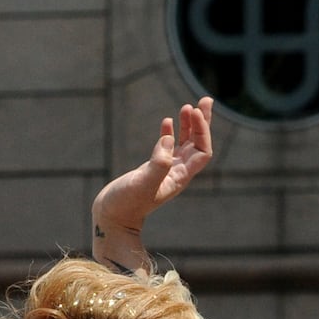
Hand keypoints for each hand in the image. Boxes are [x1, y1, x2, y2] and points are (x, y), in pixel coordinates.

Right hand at [92, 98, 213, 258]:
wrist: (112, 218)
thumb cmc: (126, 204)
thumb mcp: (143, 184)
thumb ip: (158, 163)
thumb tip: (169, 138)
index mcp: (180, 177)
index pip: (202, 151)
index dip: (202, 130)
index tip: (194, 111)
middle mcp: (177, 174)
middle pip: (198, 145)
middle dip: (203, 123)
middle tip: (206, 100)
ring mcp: (165, 171)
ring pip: (184, 144)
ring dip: (189, 125)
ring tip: (189, 106)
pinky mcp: (153, 169)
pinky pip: (167, 148)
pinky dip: (169, 133)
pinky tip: (167, 121)